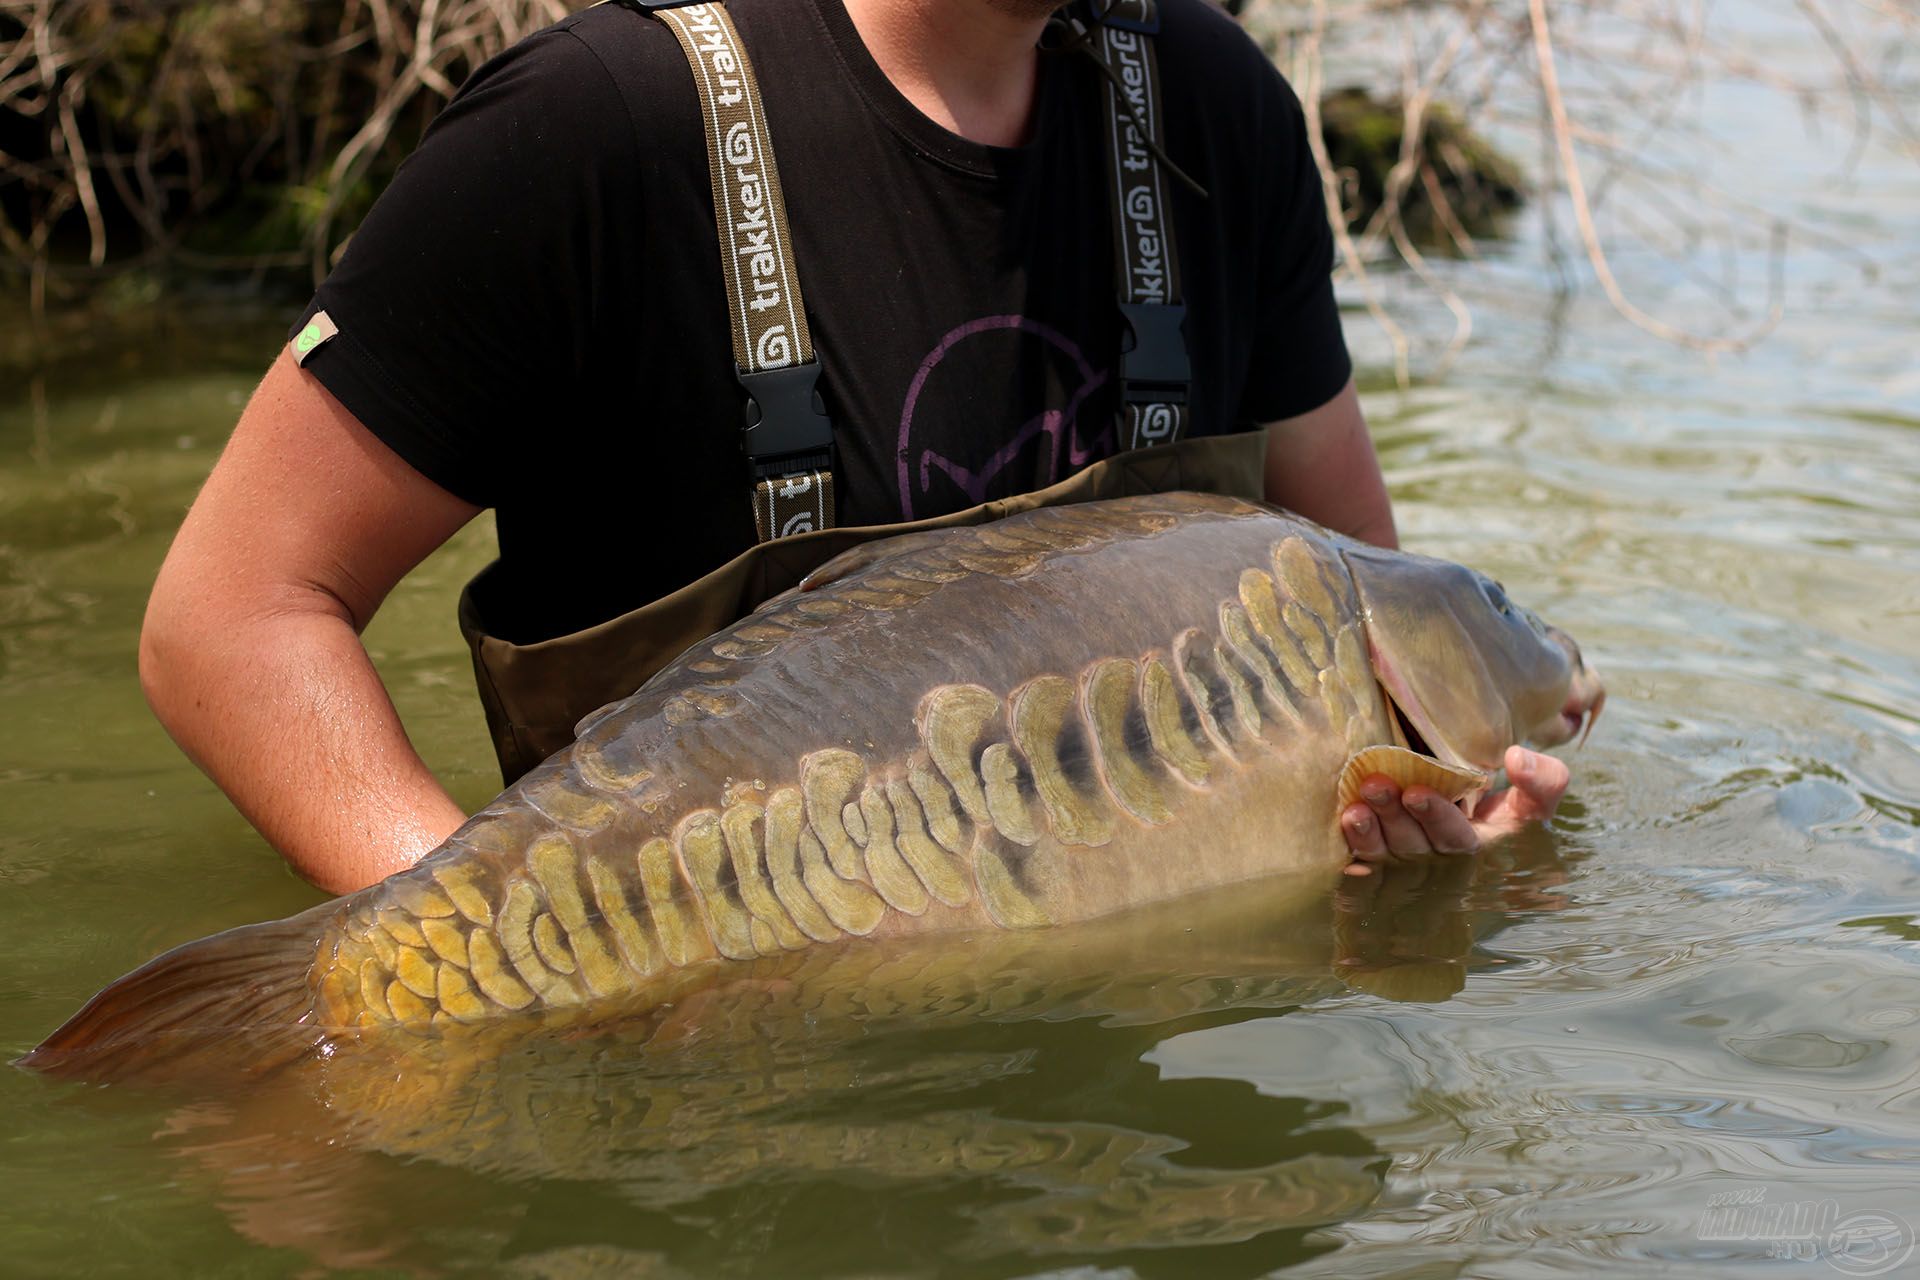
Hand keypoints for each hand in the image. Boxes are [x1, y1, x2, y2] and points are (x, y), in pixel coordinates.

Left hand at [1340, 745, 1569, 875]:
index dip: (1435, 817)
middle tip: (1376, 785)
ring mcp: (1404, 855)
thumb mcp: (1535, 794)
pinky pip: (1361, 853)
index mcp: (1475, 844)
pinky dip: (1352, 842)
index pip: (1454, 837)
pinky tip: (1343, 823)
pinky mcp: (1378, 849)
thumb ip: (1542, 780)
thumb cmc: (1505, 797)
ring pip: (1383, 849)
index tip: (1417, 791)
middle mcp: (1435, 854)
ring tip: (1355, 807)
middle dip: (1393, 816)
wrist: (1473, 799)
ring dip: (1367, 831)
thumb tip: (1517, 758)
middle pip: (1412, 843)